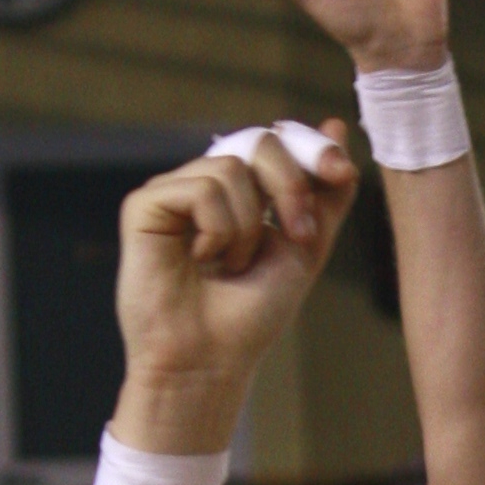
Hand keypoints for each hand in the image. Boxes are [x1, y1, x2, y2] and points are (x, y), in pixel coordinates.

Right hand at [114, 130, 355, 447]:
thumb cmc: (253, 313)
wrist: (212, 358)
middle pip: (258, 142)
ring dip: (250, 226)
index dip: (310, 151)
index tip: (340, 173)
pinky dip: (217, 229)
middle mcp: (205, 185)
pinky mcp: (144, 205)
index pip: (277, 144)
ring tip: (233, 264)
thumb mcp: (305, 247)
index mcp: (241, 193)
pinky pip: (199, 189)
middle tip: (297, 234)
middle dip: (291, 186)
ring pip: (231, 168)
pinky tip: (202, 259)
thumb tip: (336, 126)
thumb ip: (325, 194)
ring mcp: (173, 192)